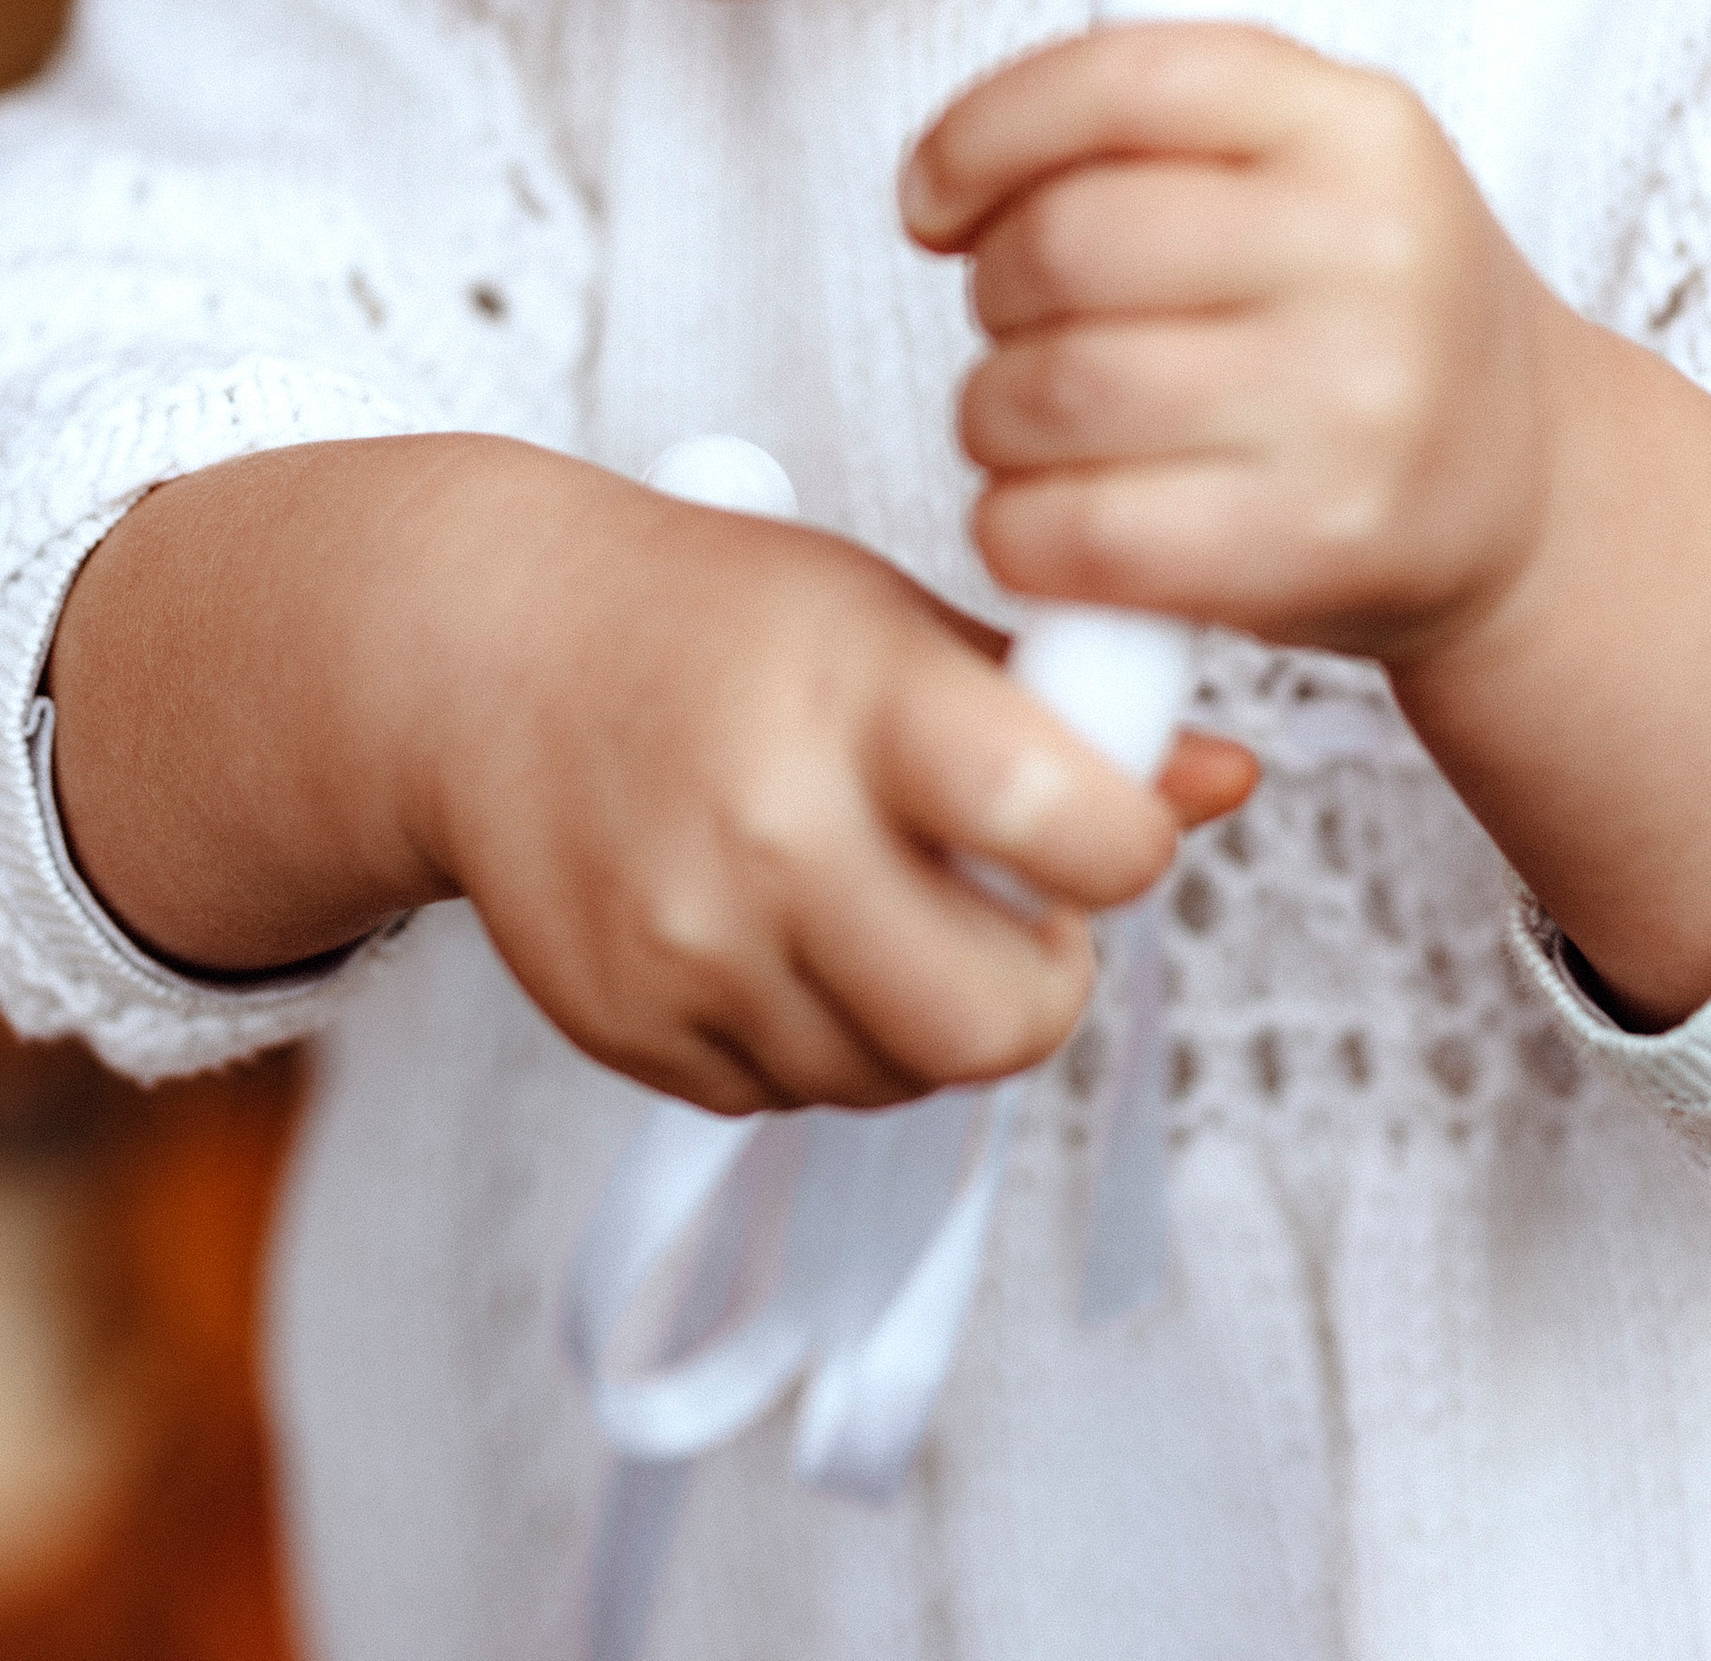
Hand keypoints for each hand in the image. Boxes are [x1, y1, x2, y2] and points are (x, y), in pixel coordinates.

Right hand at [400, 441, 1247, 1111]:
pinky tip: (781, 930)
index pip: (1068, 827)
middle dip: (1042, 985)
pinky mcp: (630, 1026)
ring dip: (925, 1019)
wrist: (483, 654)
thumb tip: (1228, 781)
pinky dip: (819, 1037)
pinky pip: (789, 1094)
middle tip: (1019, 917)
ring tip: (884, 907)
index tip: (1109, 829)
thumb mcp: (891, 617)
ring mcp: (691, 940)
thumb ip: (1059, 709)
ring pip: (897, 1077)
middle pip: (996, 1020)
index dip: (1127, 847)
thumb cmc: (710, 620)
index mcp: (861, 696)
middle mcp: (771, 826)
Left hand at [902, 24, 1559, 666]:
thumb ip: (1155, 116)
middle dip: (995, 289)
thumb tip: (948, 170)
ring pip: (1046, 390)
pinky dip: (1018, 527)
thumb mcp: (1314, 160)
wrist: (1533, 498)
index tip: (934, 194)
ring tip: (1044, 420)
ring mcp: (1351, 406)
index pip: (1122, 79)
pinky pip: (1074, 531)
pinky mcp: (1313, 545)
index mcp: (1361, 125)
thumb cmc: (1373, 318)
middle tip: (1024, 322)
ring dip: (994, 414)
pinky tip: (1052, 512)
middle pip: (1062, 242)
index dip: (984, 132)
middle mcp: (1371, 252)